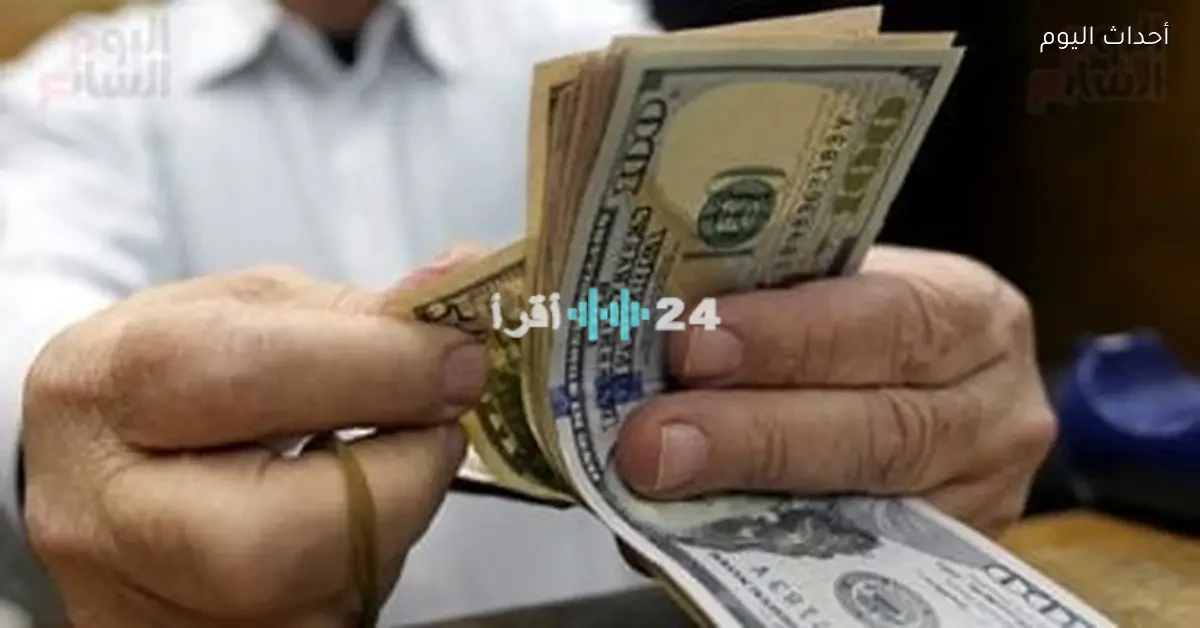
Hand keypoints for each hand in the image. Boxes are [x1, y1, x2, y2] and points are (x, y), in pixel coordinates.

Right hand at [21, 266, 487, 626]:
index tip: (461, 357)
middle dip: (401, 477)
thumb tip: (465, 281)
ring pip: (326, 592)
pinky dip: (373, 556)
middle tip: (441, 428)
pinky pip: (333, 613)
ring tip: (391, 460)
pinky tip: (355, 512)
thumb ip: (355, 311)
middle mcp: (108, 519)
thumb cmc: (180, 379)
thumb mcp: (247, 313)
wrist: (104, 476)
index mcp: (106, 388)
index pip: (246, 375)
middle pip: (277, 535)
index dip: (379, 367)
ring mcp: (153, 609)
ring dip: (399, 517)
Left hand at [616, 246, 1055, 537]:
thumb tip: (643, 313)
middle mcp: (995, 408)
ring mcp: (979, 495)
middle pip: (881, 430)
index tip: (692, 340)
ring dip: (745, 497)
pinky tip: (688, 528)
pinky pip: (852, 560)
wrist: (924, 385)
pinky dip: (759, 545)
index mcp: (970, 309)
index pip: (890, 318)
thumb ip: (764, 293)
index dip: (791, 334)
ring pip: (865, 509)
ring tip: (654, 482)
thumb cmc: (857, 318)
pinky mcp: (945, 556)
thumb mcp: (833, 284)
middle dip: (754, 434)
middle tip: (652, 438)